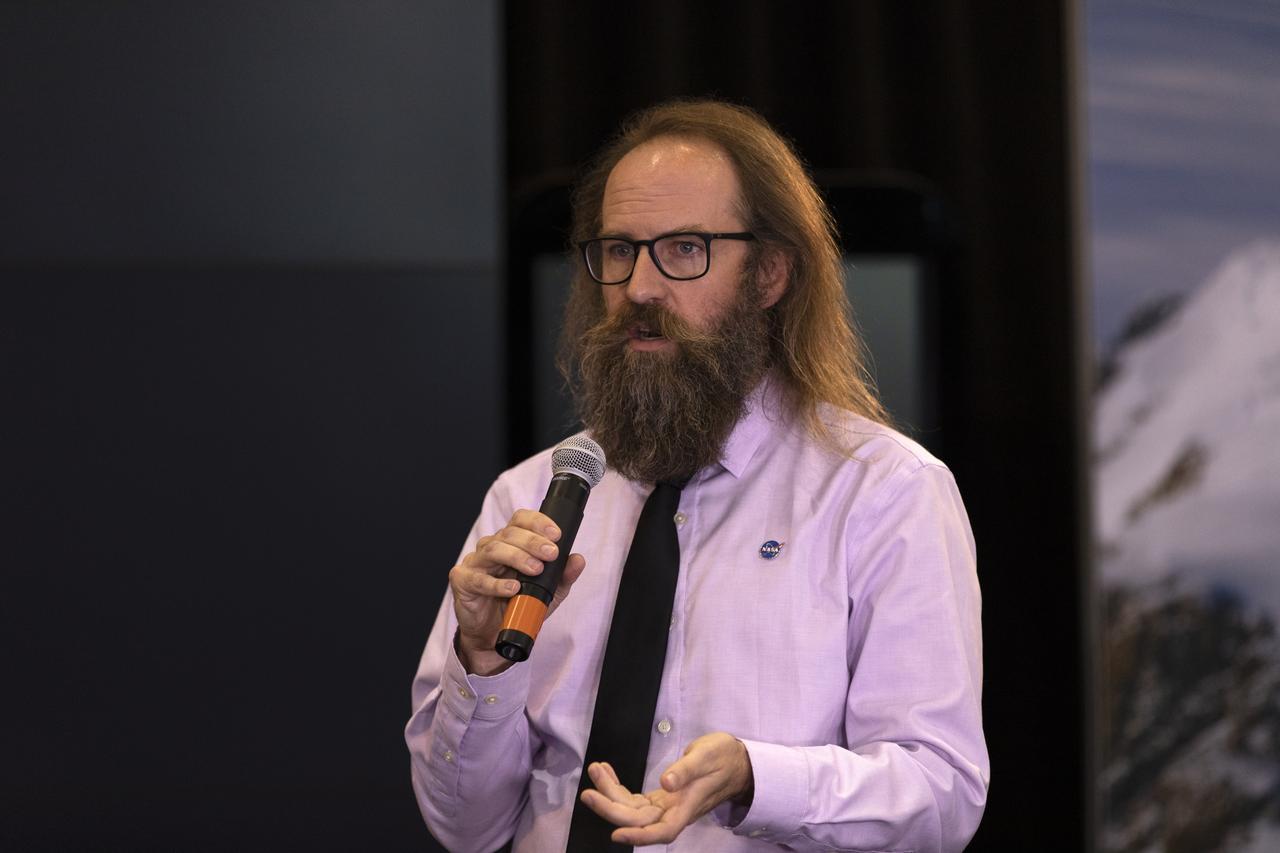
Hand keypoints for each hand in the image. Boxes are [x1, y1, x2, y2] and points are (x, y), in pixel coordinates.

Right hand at [448, 509, 585, 674]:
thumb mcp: (548, 591)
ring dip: (517, 557)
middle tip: (551, 553)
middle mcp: (491, 547)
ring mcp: (475, 562)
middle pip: (509, 533)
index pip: (520, 520)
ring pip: (493, 550)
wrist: (493, 635)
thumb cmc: (518, 605)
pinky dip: (497, 583)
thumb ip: (562, 575)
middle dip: (533, 542)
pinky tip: (513, 588)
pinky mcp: (462, 581)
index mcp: (510, 542)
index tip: (556, 534)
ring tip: (535, 569)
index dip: (537, 522)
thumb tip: (578, 560)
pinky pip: (478, 578)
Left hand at [579, 732, 753, 845]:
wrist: (736, 760)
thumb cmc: (724, 757)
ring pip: (632, 809)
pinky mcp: (662, 797)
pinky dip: (618, 787)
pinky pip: (635, 799)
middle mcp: (674, 812)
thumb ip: (685, 771)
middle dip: (610, 807)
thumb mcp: (706, 757)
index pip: (661, 831)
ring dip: (610, 793)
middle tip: (587, 791)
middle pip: (637, 820)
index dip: (638, 836)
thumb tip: (665, 784)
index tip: (615, 833)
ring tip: (596, 769)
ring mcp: (667, 806)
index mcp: (687, 807)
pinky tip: (607, 773)